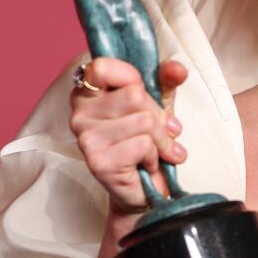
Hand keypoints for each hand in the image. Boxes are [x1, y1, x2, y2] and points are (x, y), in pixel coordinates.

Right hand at [69, 57, 187, 210]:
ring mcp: (87, 139)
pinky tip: (146, 164)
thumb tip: (177, 69)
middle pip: (133, 95)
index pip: (102, 67)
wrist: (144, 190)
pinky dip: (154, 155)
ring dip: (160, 139)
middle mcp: (79, 114)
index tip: (141, 90)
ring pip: (144, 121)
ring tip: (155, 150)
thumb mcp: (158, 104)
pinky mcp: (99, 162)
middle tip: (160, 131)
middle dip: (157, 115)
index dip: (130, 76)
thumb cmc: (145, 142)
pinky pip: (143, 145)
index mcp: (87, 93)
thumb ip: (165, 81)